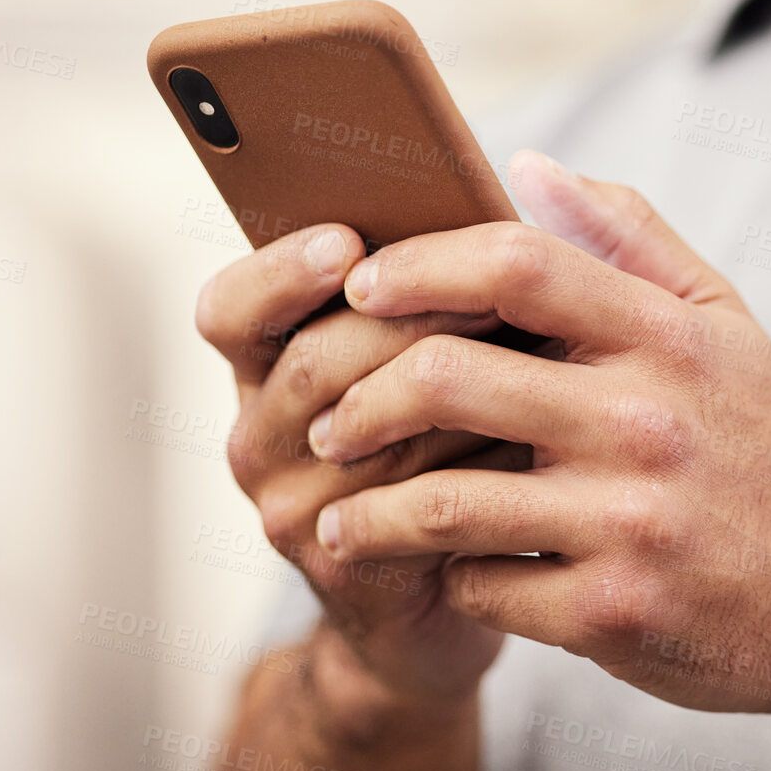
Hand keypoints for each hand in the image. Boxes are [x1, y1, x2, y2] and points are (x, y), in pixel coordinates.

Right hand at [195, 223, 520, 728]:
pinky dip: (474, 463)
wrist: (464, 591)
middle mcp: (263, 434)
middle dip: (409, 319)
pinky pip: (402, 503)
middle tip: (496, 294)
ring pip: (365, 428)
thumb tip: (523, 180)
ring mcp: (292, 506)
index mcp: (274, 364)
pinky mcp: (343, 565)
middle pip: (311, 359)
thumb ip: (452, 281)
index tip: (345, 239)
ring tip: (538, 352)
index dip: (279, 271)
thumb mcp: (448, 356)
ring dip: (457, 388)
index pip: (232, 309)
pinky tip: (534, 442)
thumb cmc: (467, 447)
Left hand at [306, 151, 770, 715]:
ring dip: (365, 509)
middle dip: (360, 398)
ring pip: (441, 500)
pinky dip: (441, 579)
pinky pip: (477, 586)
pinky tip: (435, 573)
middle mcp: (647, 421)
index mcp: (669, 337)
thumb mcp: (724, 325)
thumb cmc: (761, 447)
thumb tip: (525, 164)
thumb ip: (629, 237)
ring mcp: (627, 522)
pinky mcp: (610, 613)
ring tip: (338, 514)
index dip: (419, 266)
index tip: (361, 287)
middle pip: (449, 377)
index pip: (517, 263)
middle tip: (330, 419)